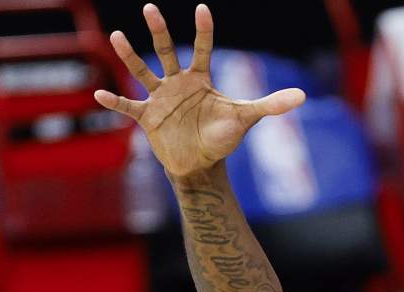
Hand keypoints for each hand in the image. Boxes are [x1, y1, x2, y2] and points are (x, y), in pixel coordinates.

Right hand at [93, 3, 305, 177]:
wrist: (201, 164)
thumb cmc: (223, 137)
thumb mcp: (247, 117)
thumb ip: (271, 104)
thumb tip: (303, 96)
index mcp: (200, 79)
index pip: (202, 49)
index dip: (203, 30)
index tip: (202, 8)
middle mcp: (177, 83)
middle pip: (166, 51)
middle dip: (159, 30)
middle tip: (150, 7)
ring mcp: (159, 98)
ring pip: (142, 71)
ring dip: (129, 55)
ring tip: (117, 37)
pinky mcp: (147, 118)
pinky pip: (128, 107)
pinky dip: (115, 102)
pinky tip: (100, 94)